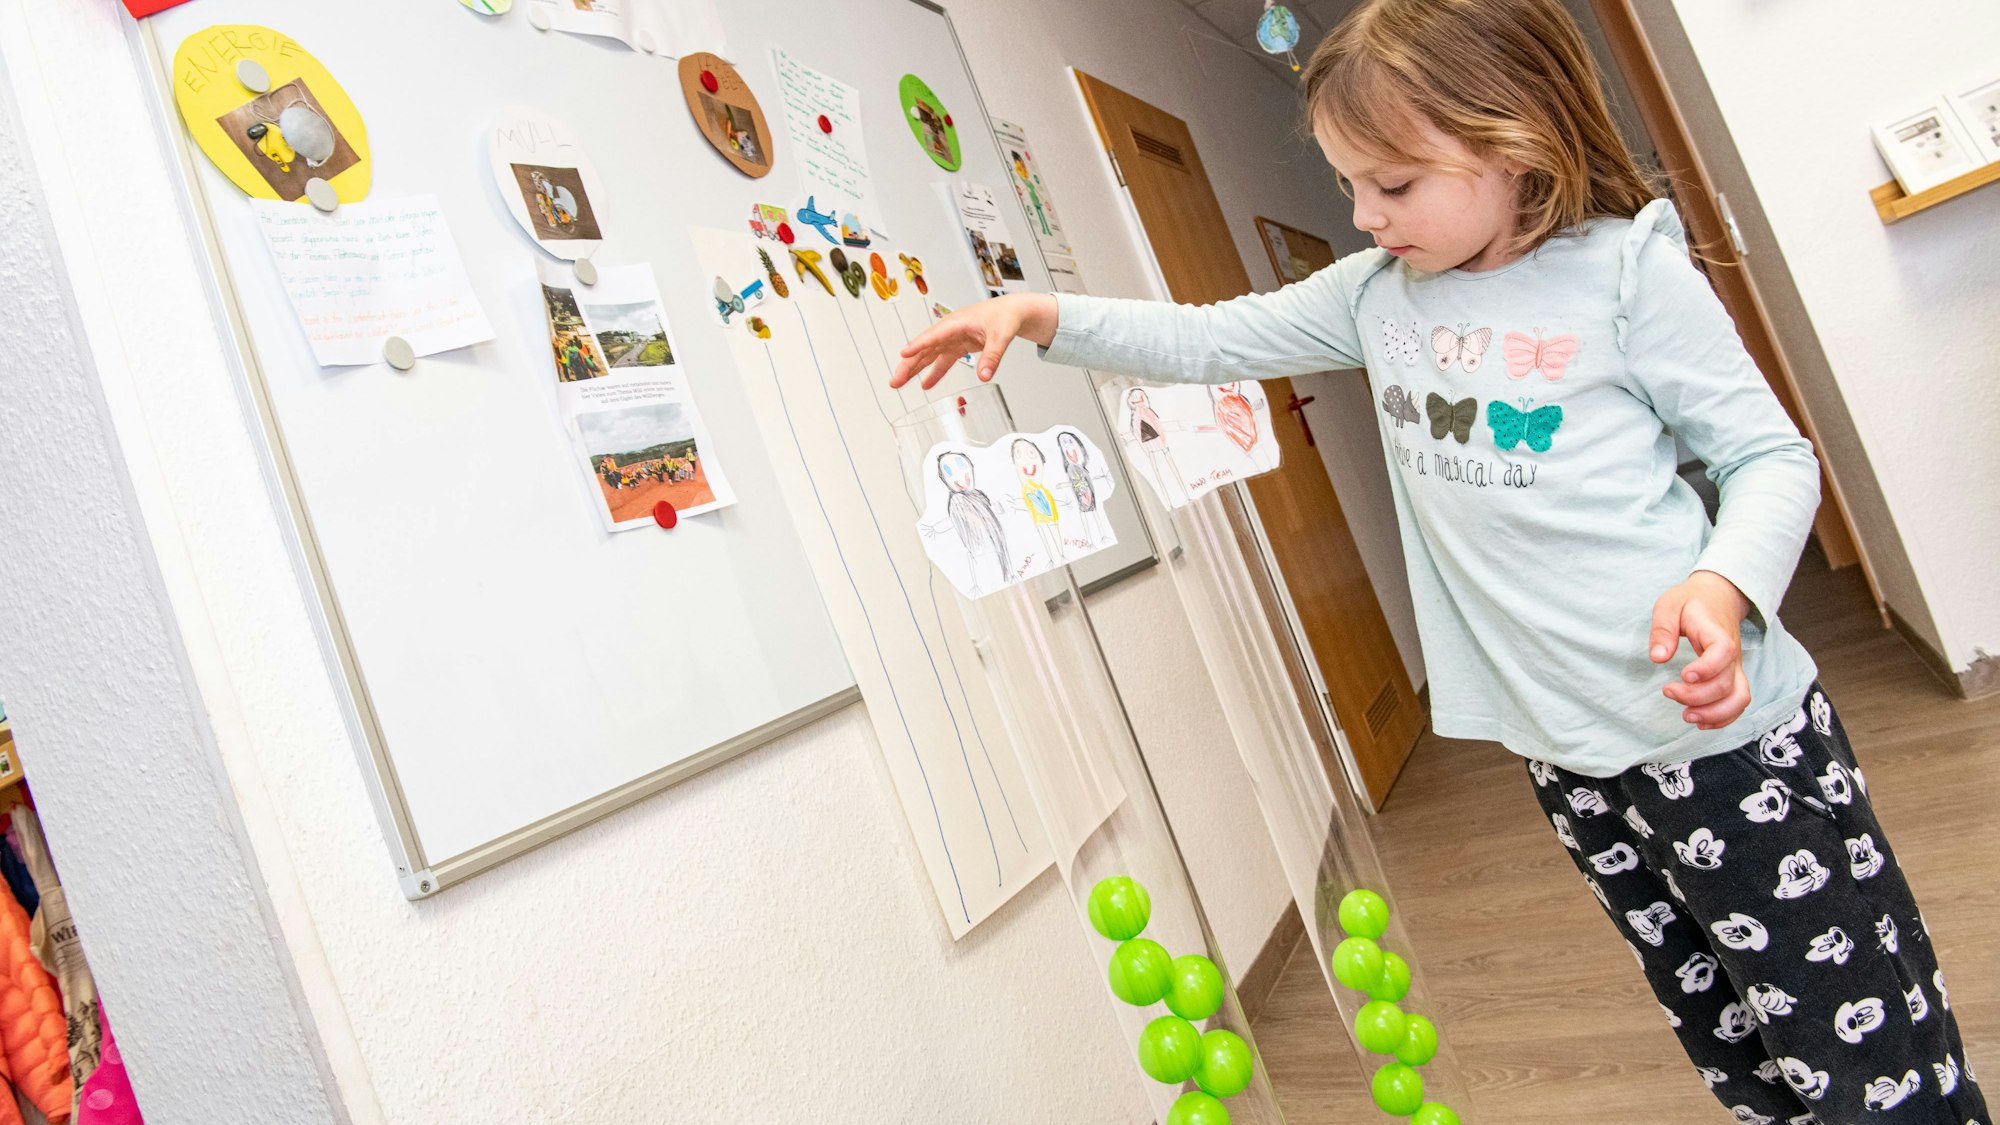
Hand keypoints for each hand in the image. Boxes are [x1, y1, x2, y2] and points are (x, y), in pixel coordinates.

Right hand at [891, 293, 1058, 389]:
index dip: (919, 345)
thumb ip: (993, 356)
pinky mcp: (958, 346)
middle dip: (909, 364)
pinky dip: (934, 372)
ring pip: (929, 355)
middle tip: (896, 380)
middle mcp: (950, 330)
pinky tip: (925, 384)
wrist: (1012, 312)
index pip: (934, 335)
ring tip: (900, 384)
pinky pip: (942, 360)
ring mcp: (953, 338)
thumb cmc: (1005, 316)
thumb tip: (984, 375)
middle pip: (925, 348)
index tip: (904, 354)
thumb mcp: (1002, 335)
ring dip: (914, 369)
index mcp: (957, 322)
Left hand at [1649, 570, 1752, 728]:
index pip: (1723, 653)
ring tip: (1686, 715)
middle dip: (1696, 696)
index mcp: (1717, 633)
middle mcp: (1732, 654)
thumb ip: (1663, 629)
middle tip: (1668, 691)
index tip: (1683, 675)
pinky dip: (1723, 718)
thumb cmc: (1691, 601)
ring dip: (1714, 714)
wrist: (1719, 596)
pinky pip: (1738, 702)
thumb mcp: (1669, 605)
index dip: (1706, 669)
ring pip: (1739, 698)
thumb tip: (1658, 658)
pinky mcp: (1733, 677)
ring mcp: (1736, 668)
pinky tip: (1700, 720)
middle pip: (1726, 683)